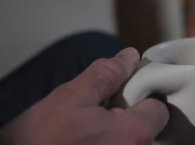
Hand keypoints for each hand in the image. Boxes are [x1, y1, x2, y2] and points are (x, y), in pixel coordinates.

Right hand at [0, 48, 168, 144]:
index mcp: (134, 136)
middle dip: (128, 116)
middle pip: (148, 129)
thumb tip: (128, 57)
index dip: (139, 98)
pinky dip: (109, 143)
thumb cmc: (36, 143)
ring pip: (133, 141)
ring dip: (117, 132)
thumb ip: (105, 74)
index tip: (123, 95)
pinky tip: (85, 143)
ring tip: (87, 132)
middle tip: (100, 114)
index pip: (158, 109)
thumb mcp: (70, 98)